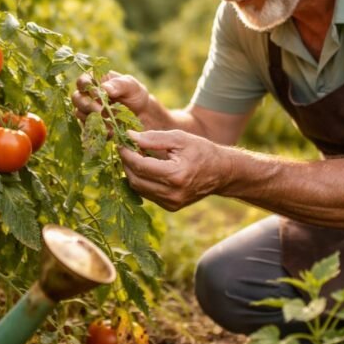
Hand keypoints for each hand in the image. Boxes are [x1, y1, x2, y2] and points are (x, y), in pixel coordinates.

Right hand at [71, 71, 150, 122]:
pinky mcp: (91, 125)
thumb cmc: (135, 95)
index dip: (86, 87)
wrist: (142, 115)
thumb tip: (104, 88)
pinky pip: (87, 128)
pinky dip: (97, 130)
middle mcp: (88, 95)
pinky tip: (110, 132)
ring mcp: (88, 111)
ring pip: (80, 113)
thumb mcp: (131, 86)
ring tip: (109, 123)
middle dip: (88, 105)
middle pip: (77, 98)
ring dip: (93, 118)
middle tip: (101, 111)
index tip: (97, 94)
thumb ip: (119, 84)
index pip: (82, 81)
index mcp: (95, 81)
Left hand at [118, 130, 232, 210]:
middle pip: (135, 179)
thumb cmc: (202, 151)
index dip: (126, 153)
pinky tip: (145, 167)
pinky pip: (147, 194)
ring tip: (135, 156)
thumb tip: (130, 136)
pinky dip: (141, 180)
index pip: (140, 166)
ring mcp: (171, 203)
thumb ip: (154, 138)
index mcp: (176, 176)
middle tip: (126, 148)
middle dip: (126, 163)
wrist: (222, 172)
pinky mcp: (170, 207)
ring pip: (138, 188)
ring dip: (131, 172)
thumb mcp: (180, 138)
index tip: (121, 142)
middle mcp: (172, 194)